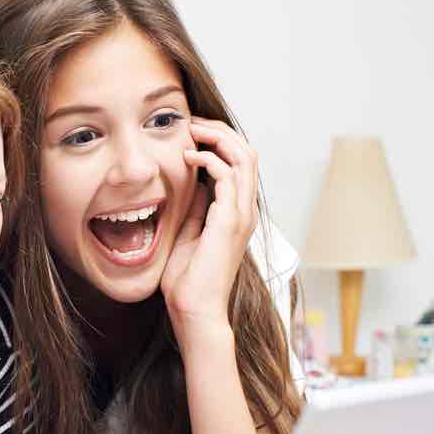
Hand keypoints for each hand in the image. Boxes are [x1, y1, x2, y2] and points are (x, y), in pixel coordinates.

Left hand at [161, 118, 258, 340]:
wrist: (194, 310)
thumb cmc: (188, 281)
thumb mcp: (189, 235)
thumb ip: (196, 211)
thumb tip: (194, 186)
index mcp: (237, 213)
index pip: (239, 163)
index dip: (219, 141)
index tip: (190, 133)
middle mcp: (245, 210)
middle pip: (246, 151)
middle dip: (219, 130)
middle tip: (190, 123)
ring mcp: (241, 215)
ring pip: (243, 157)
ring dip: (217, 137)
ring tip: (190, 131)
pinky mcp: (229, 221)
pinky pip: (227, 176)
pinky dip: (209, 159)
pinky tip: (187, 157)